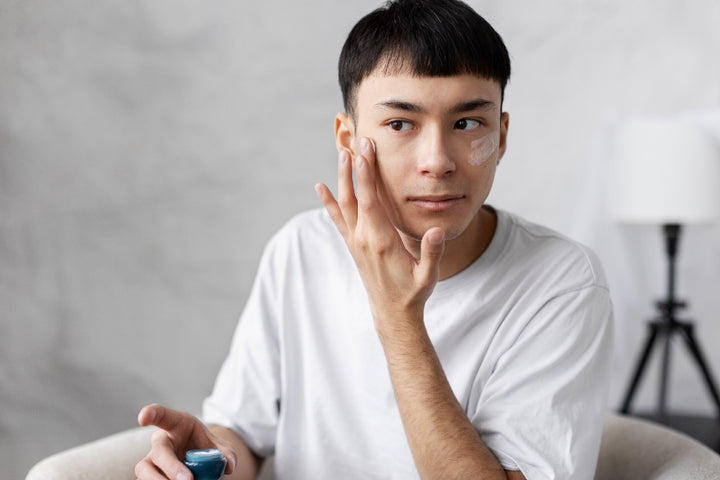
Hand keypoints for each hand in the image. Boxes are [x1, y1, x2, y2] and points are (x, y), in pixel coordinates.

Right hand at [134, 404, 237, 479]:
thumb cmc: (203, 446)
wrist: (198, 461)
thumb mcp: (218, 444)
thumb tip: (229, 464)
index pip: (161, 415)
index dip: (151, 413)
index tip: (143, 418)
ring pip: (145, 471)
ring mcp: (151, 461)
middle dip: (172, 467)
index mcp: (175, 425)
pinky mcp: (150, 476)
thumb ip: (226, 451)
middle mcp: (160, 442)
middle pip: (159, 452)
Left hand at [315, 137, 445, 324]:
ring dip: (342, 178)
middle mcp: (364, 238)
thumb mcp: (428, 276)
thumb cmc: (412, 292)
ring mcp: (356, 241)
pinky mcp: (353, 245)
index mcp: (382, 241)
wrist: (392, 312)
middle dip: (354, 167)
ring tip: (341, 153)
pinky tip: (320, 187)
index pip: (371, 200)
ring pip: (344, 204)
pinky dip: (328, 202)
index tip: (366, 151)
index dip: (367, 175)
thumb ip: (433, 253)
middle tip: (356, 141)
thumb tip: (437, 231)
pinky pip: (337, 219)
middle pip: (355, 196)